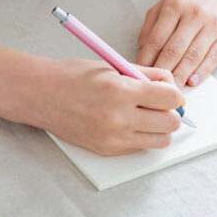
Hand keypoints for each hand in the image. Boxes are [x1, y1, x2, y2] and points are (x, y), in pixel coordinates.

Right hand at [26, 59, 184, 155]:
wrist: (42, 95)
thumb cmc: (74, 76)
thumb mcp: (113, 66)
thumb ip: (145, 74)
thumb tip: (170, 83)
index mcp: (122, 90)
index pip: (170, 98)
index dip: (175, 93)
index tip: (169, 91)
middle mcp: (119, 117)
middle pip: (171, 123)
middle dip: (171, 112)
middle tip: (160, 104)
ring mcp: (113, 138)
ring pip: (160, 141)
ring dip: (160, 128)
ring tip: (147, 115)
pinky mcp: (107, 150)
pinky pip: (139, 147)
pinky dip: (141, 136)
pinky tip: (129, 123)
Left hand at [136, 0, 216, 87]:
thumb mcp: (165, 3)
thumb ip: (151, 26)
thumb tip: (142, 53)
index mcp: (174, 6)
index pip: (156, 39)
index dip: (146, 60)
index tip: (140, 74)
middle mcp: (194, 15)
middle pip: (174, 51)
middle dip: (163, 72)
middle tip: (154, 88)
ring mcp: (212, 25)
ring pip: (192, 57)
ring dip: (180, 76)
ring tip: (171, 90)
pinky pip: (212, 58)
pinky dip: (201, 72)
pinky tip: (192, 82)